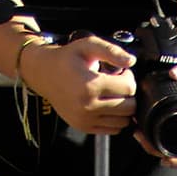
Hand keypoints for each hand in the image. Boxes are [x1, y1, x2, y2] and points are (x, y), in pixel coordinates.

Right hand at [18, 36, 136, 137]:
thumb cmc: (67, 58)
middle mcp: (88, 106)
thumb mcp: (87, 46)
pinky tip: (107, 103)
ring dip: (123, 107)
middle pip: (129, 107)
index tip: (121, 71)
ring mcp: (86, 120)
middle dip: (129, 93)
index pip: (128, 88)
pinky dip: (115, 118)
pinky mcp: (84, 127)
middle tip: (119, 82)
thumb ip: (111, 51)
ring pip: (122, 121)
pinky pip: (112, 130)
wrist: (44, 74)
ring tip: (112, 93)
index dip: (129, 77)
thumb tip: (131, 61)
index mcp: (90, 85)